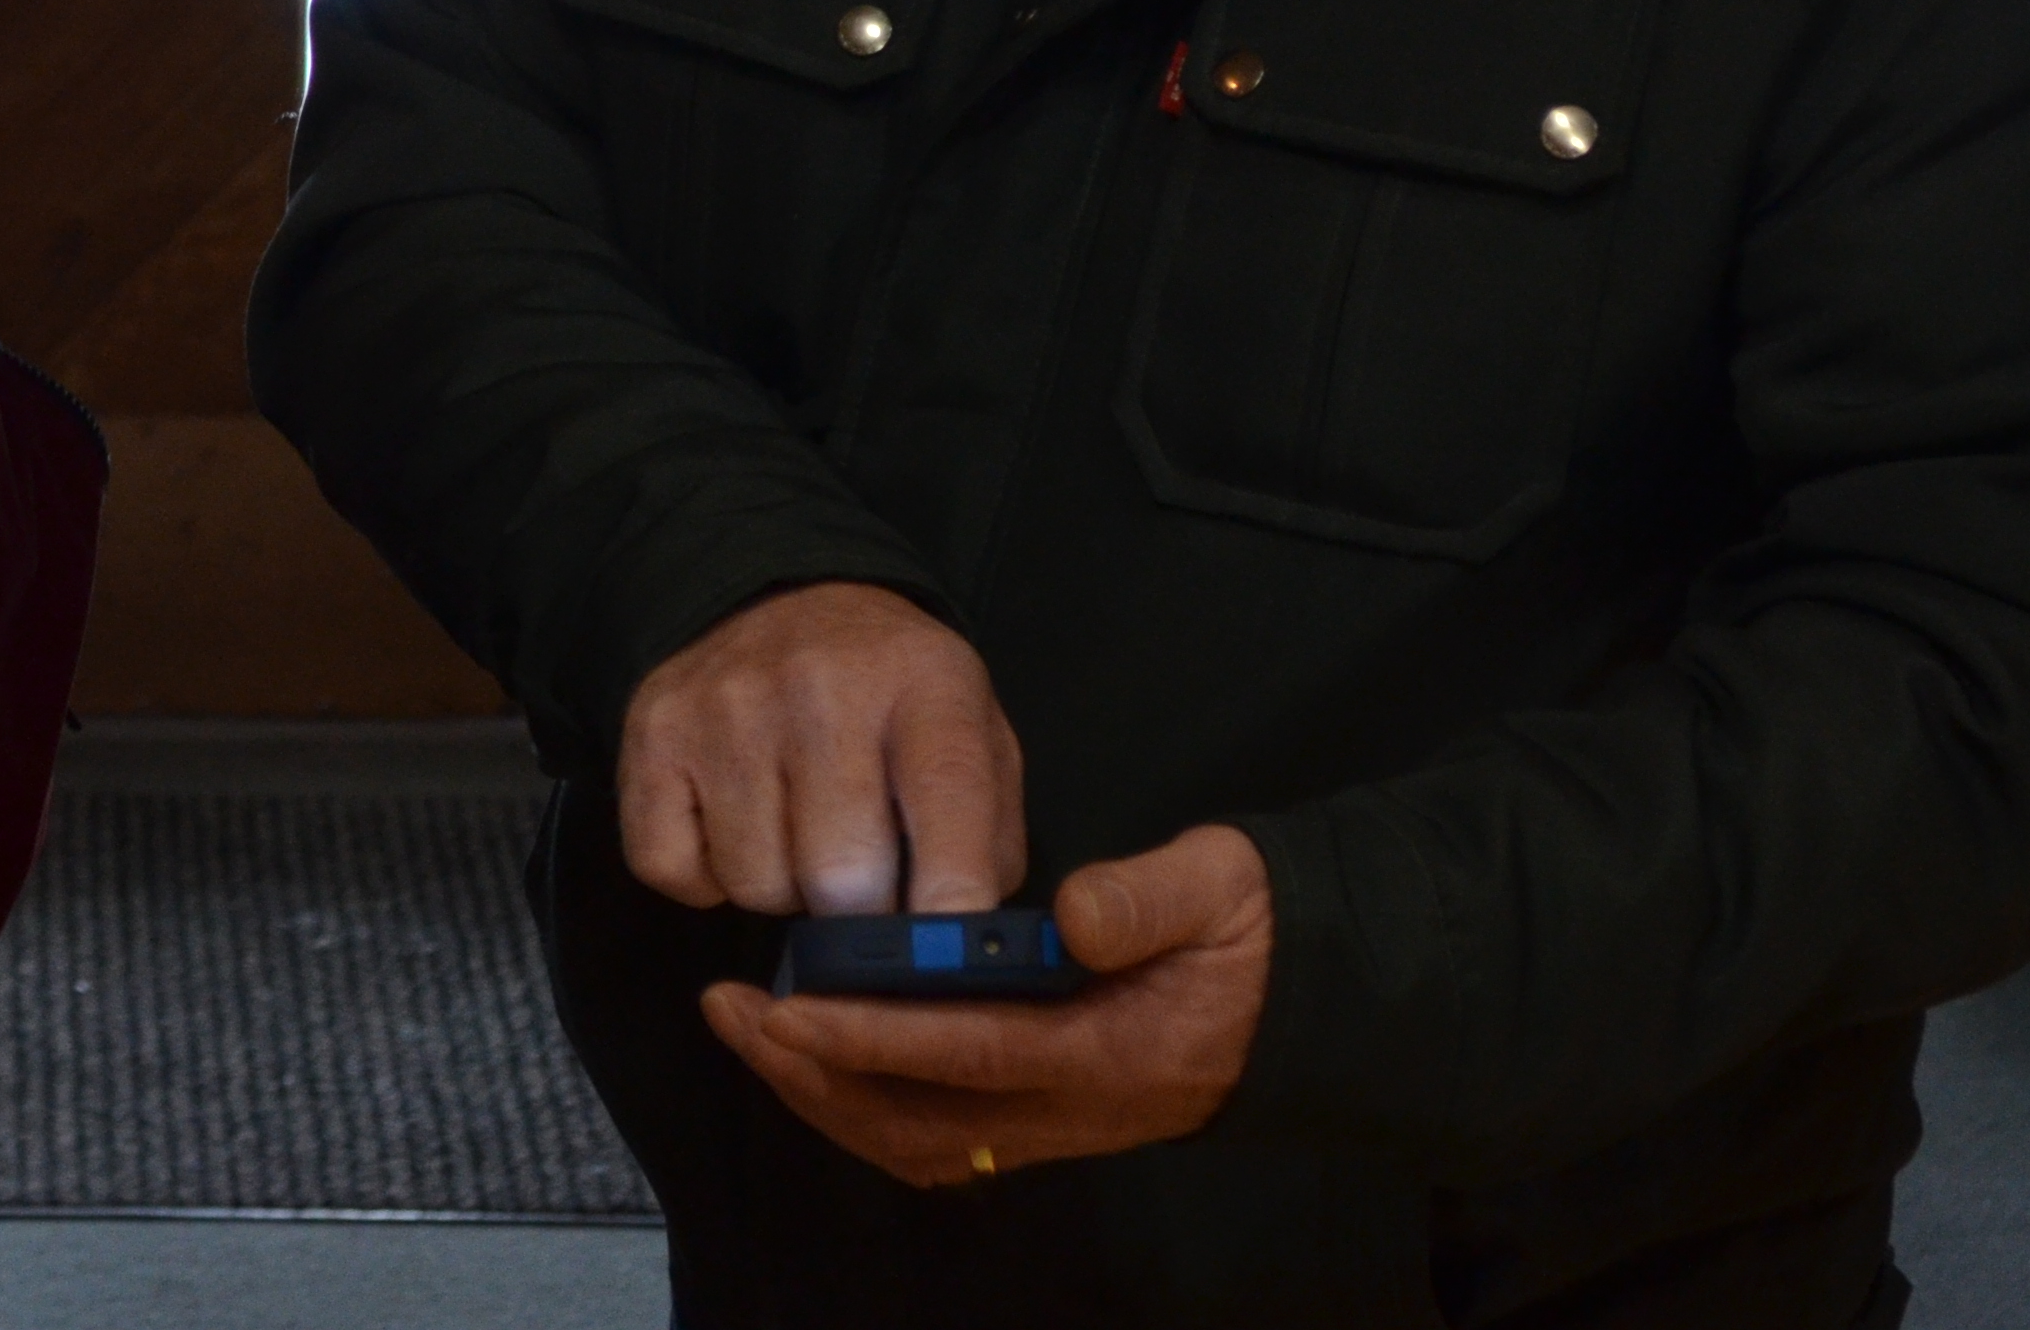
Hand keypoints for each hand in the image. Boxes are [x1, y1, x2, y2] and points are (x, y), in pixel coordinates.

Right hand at [617, 582, 1023, 915]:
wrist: (785, 599)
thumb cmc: (894, 700)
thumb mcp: (976, 737)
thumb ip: (986, 843)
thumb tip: (960, 951)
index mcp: (925, 683)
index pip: (947, 803)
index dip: (950, 903)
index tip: (943, 956)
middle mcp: (820, 685)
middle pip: (840, 877)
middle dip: (859, 913)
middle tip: (865, 887)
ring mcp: (725, 705)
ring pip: (756, 885)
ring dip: (782, 890)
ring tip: (797, 834)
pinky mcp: (653, 731)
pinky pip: (671, 870)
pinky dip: (704, 877)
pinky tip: (734, 827)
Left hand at [696, 822, 1273, 1185]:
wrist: (1299, 1002)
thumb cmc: (1251, 933)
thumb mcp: (1224, 888)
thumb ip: (1150, 899)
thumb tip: (1070, 916)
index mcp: (1108, 1053)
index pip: (969, 1054)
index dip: (872, 1036)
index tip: (787, 1007)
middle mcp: (1069, 1110)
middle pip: (918, 1121)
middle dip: (814, 1075)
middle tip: (730, 1011)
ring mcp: (1051, 1126)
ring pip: (916, 1142)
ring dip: (825, 1096)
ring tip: (750, 1032)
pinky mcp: (1038, 1121)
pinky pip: (933, 1137)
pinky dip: (861, 1107)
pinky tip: (814, 1058)